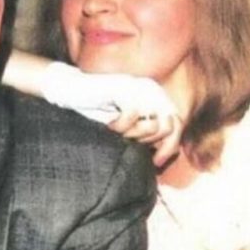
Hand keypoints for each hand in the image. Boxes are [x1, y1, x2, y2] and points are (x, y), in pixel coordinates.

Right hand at [40, 62, 182, 165]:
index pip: (177, 125)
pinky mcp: (123, 87)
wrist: (72, 91)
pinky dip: (120, 126)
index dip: (170, 147)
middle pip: (168, 128)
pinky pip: (133, 116)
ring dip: (134, 135)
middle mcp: (152, 89)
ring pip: (153, 125)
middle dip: (148, 142)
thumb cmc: (97, 111)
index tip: (155, 162)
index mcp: (157, 96)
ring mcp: (139, 87)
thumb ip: (147, 134)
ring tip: (118, 133)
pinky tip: (110, 125)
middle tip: (128, 141)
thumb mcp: (127, 126)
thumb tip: (167, 153)